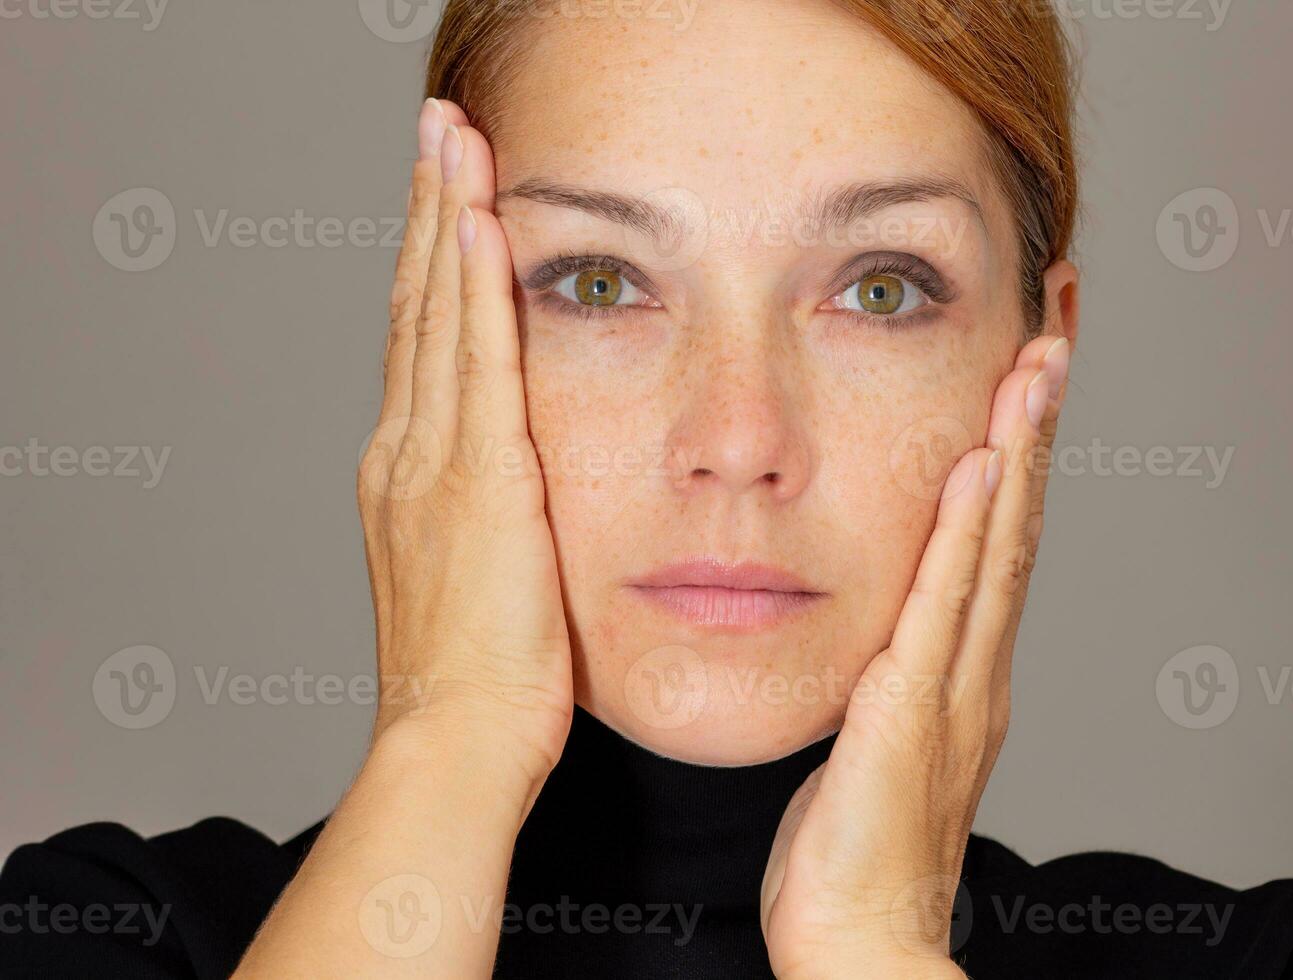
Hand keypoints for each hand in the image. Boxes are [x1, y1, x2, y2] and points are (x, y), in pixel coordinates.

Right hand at [357, 98, 572, 789]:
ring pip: (437, 315)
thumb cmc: (480, 676)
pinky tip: (481, 223)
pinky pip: (477, 363)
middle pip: (416, 305)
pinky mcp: (479, 481)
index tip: (446, 192)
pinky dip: (474, 290)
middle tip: (439, 131)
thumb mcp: (477, 571)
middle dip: (429, 209)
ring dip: (446, 219)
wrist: (457, 738)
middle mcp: (407, 451)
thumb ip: (488, 506)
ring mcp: (433, 461)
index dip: (429, 259)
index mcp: (408, 471)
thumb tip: (518, 473)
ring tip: (454, 141)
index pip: (420, 339)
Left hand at [759, 334, 1070, 978]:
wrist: (863, 942)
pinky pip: (943, 608)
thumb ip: (887, 674)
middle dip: (1038, 422)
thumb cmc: (855, 848)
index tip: (1027, 368)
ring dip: (1020, 451)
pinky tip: (983, 467)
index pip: (998, 538)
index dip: (1019, 450)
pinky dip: (968, 535)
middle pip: (1017, 523)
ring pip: (996, 550)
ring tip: (1037, 363)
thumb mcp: (873, 737)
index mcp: (960, 667)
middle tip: (1059, 326)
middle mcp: (974, 666)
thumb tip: (878, 631)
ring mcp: (954, 687)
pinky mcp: (913, 712)